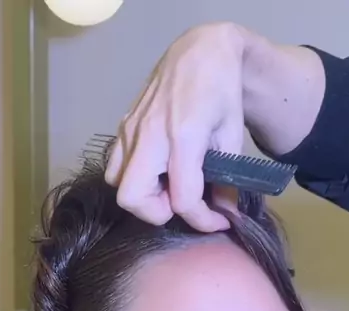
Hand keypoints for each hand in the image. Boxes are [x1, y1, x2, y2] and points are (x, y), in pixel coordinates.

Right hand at [105, 23, 324, 231]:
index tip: (219, 221)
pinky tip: (156, 170)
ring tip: (168, 185)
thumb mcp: (233, 137)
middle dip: (158, 212)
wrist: (200, 52)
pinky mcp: (123, 127)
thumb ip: (227, 178)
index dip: (203, 220)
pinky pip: (115, 167)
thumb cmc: (221, 92)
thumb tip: (225, 212)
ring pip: (117, 185)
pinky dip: (133, 178)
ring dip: (143, 196)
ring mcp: (131, 129)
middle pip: (133, 198)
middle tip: (181, 202)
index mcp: (183, 137)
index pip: (183, 199)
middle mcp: (150, 135)